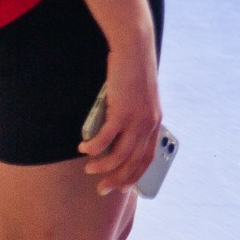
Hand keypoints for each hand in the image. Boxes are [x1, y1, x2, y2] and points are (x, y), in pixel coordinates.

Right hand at [81, 44, 163, 195]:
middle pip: (133, 162)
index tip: (123, 188)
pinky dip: (93, 147)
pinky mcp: (122, 111)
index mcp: (155, 122)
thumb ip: (132, 119)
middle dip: (117, 180)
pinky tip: (84, 147)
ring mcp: (137, 119)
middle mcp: (149, 124)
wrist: (135, 51)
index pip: (147, 158)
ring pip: (119, 155)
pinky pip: (105, 139)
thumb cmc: (133, 74)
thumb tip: (115, 138)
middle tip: (102, 189)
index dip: (134, 176)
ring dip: (103, 166)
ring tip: (90, 168)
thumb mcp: (138, 101)